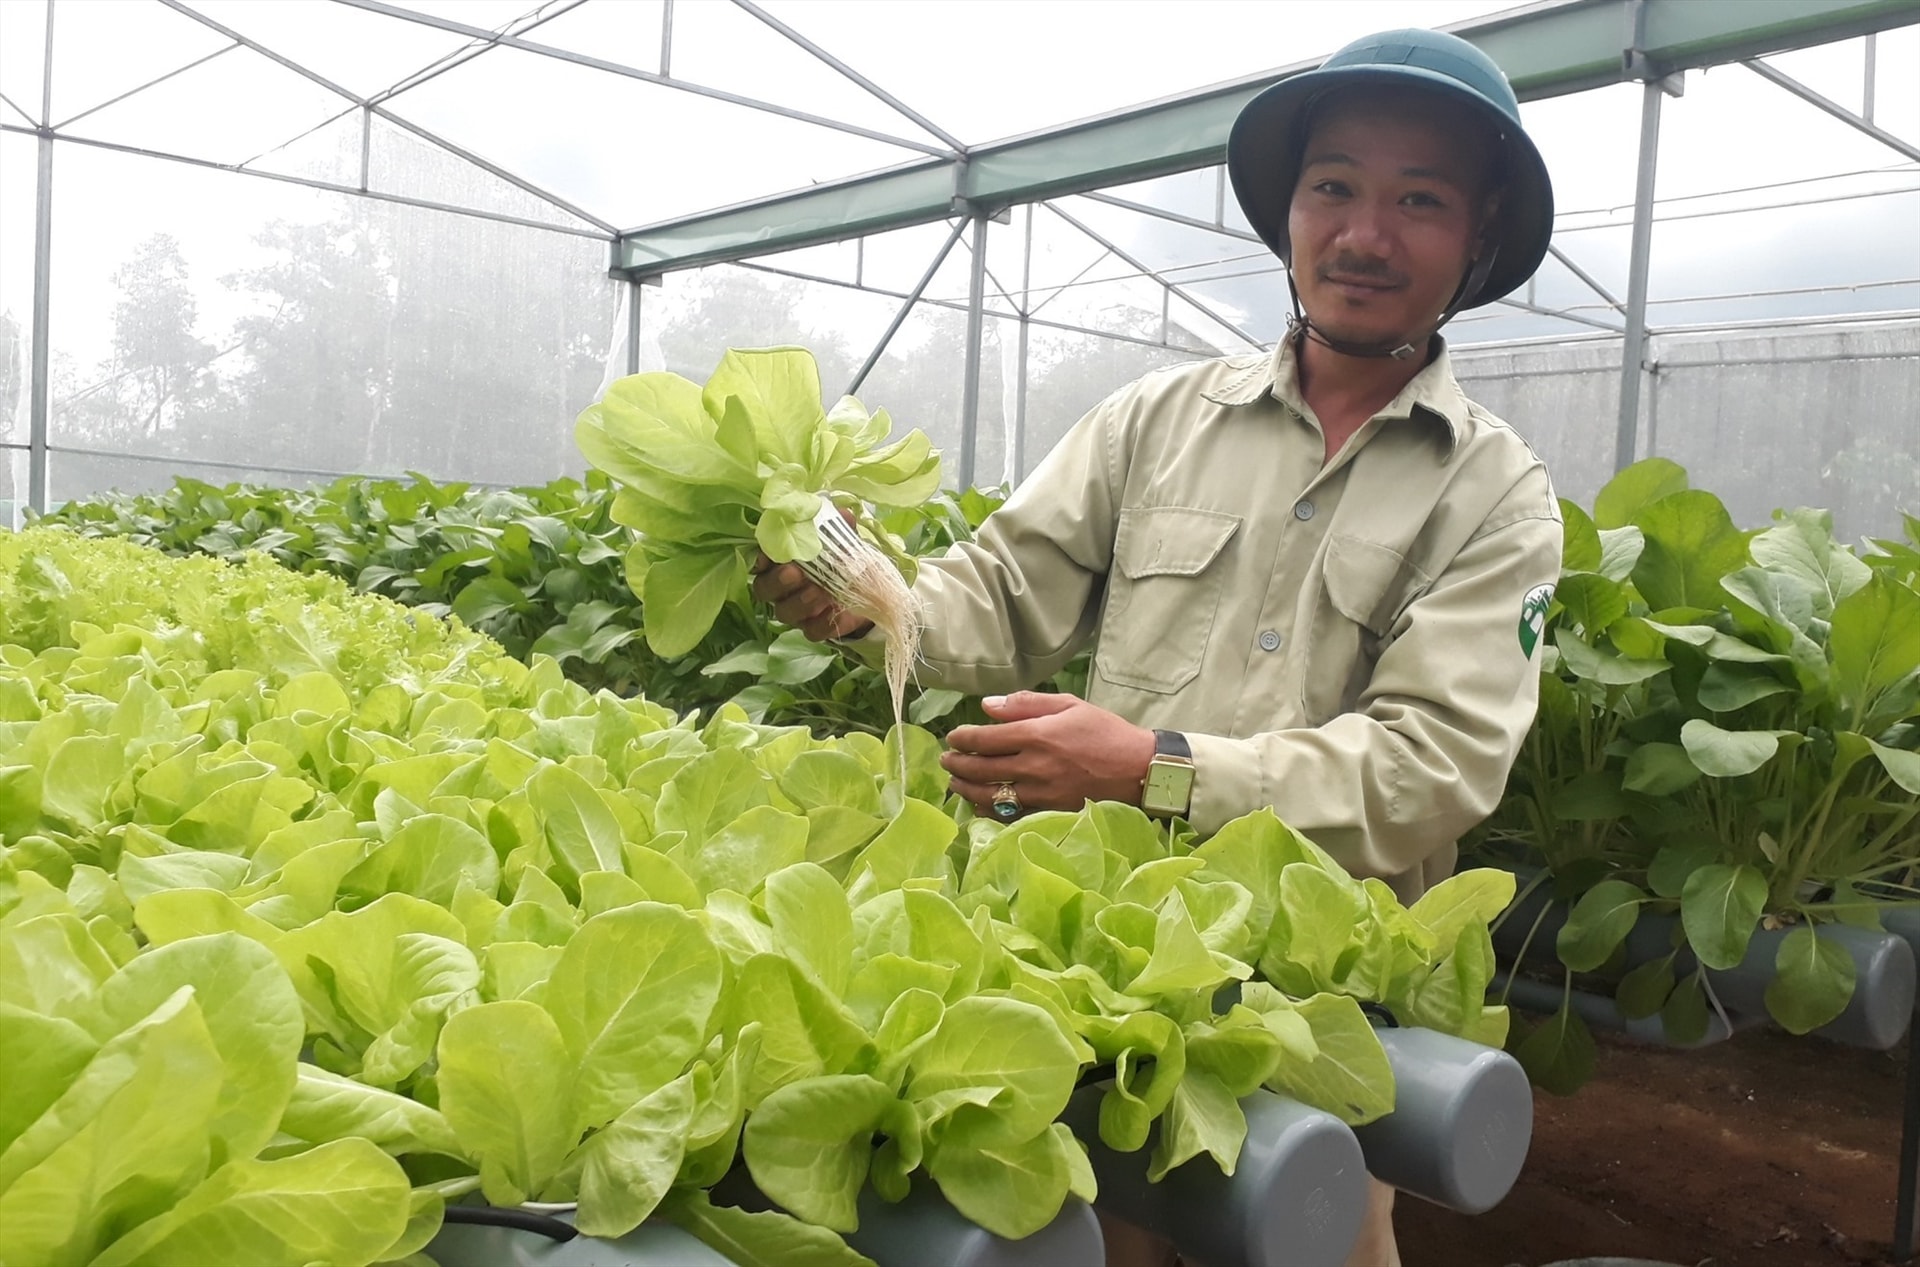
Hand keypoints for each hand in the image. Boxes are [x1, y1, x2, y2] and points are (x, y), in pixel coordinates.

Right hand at [749, 506, 873, 641]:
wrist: (867, 587)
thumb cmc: (842, 556)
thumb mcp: (841, 536)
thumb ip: (838, 524)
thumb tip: (840, 513)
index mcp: (779, 562)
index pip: (758, 561)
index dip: (759, 560)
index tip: (767, 558)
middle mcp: (780, 588)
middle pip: (764, 589)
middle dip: (778, 582)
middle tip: (795, 573)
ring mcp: (795, 611)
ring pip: (784, 612)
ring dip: (801, 602)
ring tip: (821, 592)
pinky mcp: (814, 628)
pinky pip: (811, 631)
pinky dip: (822, 623)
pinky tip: (834, 611)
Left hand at [941, 691, 1155, 819]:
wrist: (1137, 770)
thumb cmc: (1105, 732)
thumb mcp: (1069, 705)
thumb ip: (1026, 704)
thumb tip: (988, 706)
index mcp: (1037, 735)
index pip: (985, 738)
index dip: (962, 739)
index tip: (953, 737)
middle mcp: (1034, 766)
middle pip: (981, 768)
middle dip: (957, 764)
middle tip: (947, 760)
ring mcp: (1040, 793)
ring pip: (990, 794)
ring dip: (966, 788)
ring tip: (955, 782)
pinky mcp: (1048, 811)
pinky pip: (1008, 814)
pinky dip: (988, 808)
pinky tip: (978, 802)